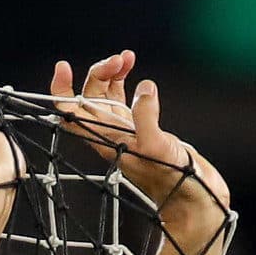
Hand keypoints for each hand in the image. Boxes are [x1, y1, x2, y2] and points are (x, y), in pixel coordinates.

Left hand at [50, 51, 230, 228]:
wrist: (193, 197)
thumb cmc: (174, 179)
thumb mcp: (158, 147)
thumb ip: (147, 117)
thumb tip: (144, 87)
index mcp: (105, 141)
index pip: (70, 114)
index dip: (62, 90)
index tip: (64, 66)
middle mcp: (110, 135)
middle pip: (89, 97)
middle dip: (99, 73)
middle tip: (120, 59)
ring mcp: (126, 131)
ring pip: (106, 95)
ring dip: (111, 73)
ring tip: (127, 58)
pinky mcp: (143, 129)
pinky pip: (125, 100)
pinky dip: (126, 81)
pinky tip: (133, 69)